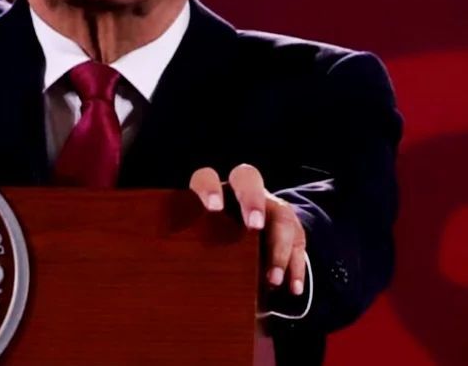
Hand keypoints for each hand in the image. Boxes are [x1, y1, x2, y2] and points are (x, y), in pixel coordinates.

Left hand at [189, 164, 307, 295]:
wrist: (241, 240)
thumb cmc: (206, 246)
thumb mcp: (197, 244)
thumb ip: (189, 250)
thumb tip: (169, 280)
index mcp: (211, 193)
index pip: (206, 178)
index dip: (208, 190)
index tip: (212, 209)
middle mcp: (240, 192)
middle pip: (248, 179)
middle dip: (251, 200)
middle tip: (254, 225)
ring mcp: (268, 206)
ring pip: (280, 216)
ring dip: (279, 249)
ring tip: (273, 280)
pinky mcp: (290, 226)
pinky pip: (299, 242)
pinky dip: (296, 268)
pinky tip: (292, 289)